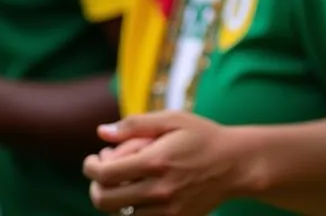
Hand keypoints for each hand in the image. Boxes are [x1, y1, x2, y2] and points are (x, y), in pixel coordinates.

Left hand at [84, 112, 239, 215]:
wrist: (235, 164)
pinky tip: (139, 191)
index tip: (92, 160)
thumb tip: (101, 132)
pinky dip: (131, 208)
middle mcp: (158, 189)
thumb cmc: (203, 136)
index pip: (104, 173)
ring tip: (125, 179)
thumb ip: (135, 124)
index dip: (90, 167)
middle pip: (104, 200)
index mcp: (156, 161)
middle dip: (95, 185)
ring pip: (119, 213)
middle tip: (102, 172)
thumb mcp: (174, 119)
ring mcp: (165, 210)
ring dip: (114, 197)